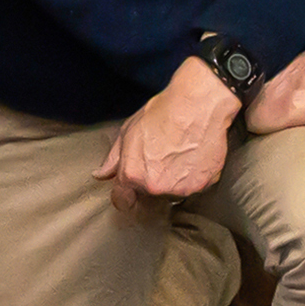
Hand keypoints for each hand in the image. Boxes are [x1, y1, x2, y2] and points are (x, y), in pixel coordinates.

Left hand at [97, 58, 238, 209]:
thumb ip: (113, 159)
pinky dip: (193, 176)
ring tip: (178, 155)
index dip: (124, 194)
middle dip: (151, 181)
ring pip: (172, 192)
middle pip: (149, 194)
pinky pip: (194, 186)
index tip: (128, 191)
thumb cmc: (163, 113)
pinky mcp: (203, 185)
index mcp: (133, 174)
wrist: (198, 105)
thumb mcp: (128, 130)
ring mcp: (181, 188)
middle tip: (159, 158)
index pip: (122, 201)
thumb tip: (101, 175)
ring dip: (173, 180)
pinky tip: (192, 157)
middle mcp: (156, 186)